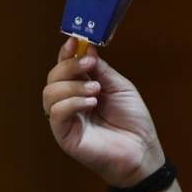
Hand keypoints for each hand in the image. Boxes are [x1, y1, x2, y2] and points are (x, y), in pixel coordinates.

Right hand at [42, 40, 164, 187]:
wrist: (142, 150)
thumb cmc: (132, 120)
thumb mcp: (119, 86)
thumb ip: (101, 69)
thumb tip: (86, 48)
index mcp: (80, 89)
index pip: (64, 67)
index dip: (66, 53)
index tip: (75, 41)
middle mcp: (69, 102)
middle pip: (53, 77)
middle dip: (69, 66)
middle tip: (90, 64)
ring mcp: (65, 120)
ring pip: (49, 93)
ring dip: (72, 85)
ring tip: (95, 90)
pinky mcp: (64, 135)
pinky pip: (56, 113)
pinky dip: (72, 103)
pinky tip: (91, 103)